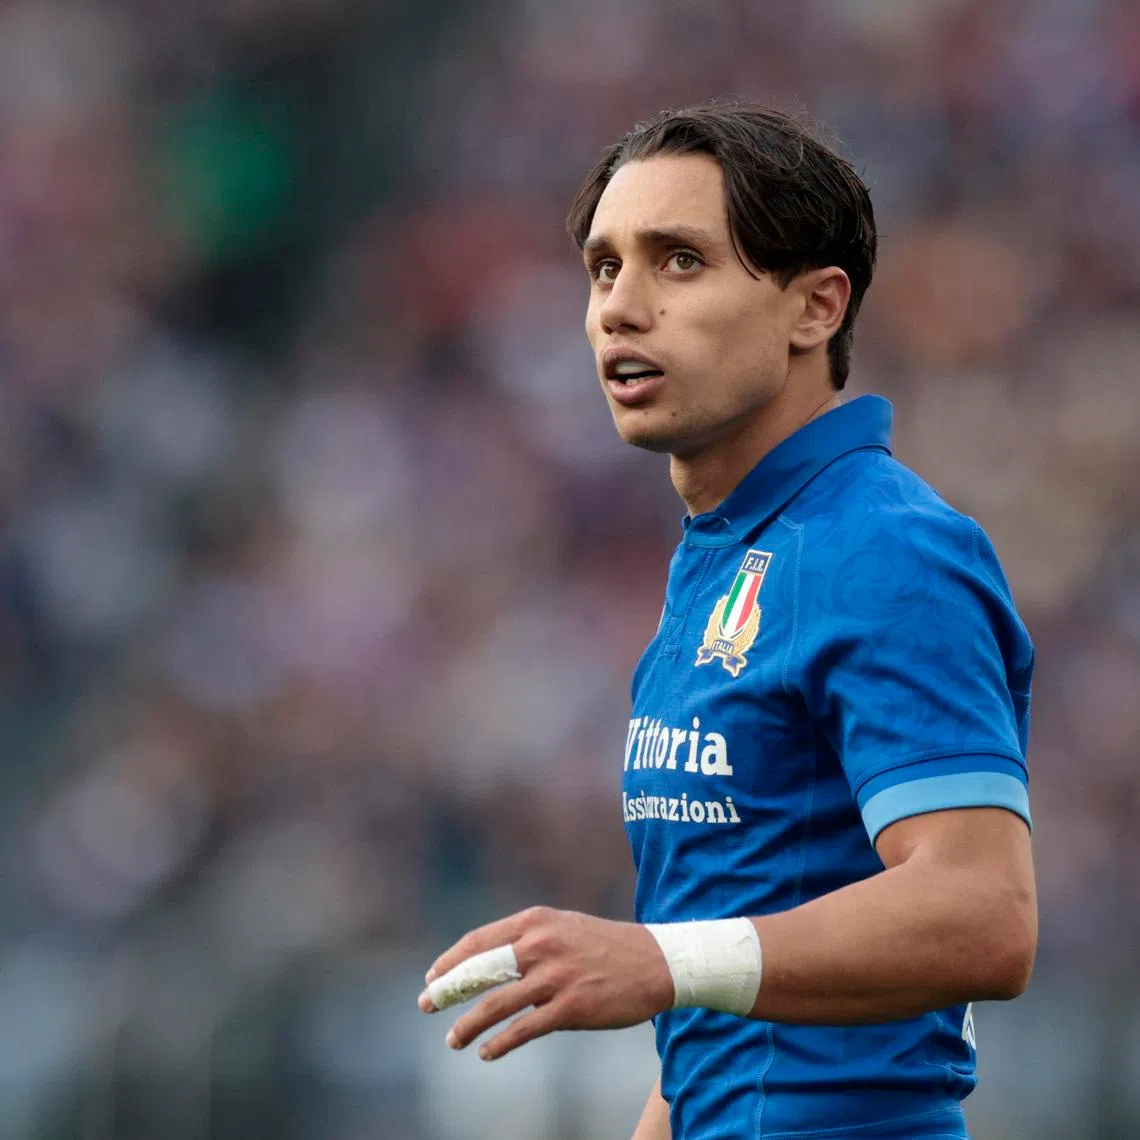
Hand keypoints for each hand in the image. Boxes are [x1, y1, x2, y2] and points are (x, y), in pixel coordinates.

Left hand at [418, 906, 673, 1059]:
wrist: (656, 962)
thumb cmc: (606, 946)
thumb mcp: (563, 927)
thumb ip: (528, 939)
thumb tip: (490, 964)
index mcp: (536, 921)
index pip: (479, 940)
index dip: (451, 961)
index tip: (433, 977)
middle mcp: (541, 945)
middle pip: (479, 970)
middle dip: (447, 990)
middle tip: (425, 1005)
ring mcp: (555, 977)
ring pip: (496, 1003)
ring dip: (468, 1024)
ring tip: (453, 1040)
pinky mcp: (571, 1007)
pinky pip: (524, 1029)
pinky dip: (500, 1043)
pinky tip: (487, 1053)